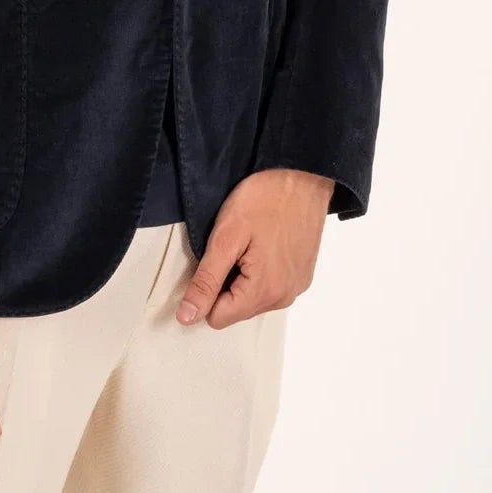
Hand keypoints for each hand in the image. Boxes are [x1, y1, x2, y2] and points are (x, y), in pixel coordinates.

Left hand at [175, 168, 334, 326]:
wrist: (304, 174)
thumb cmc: (265, 198)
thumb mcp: (226, 237)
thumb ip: (206, 281)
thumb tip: (187, 316)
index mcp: (264, 292)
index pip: (218, 318)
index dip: (205, 291)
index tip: (209, 260)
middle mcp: (284, 297)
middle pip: (237, 310)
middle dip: (224, 283)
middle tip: (229, 246)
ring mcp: (297, 286)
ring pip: (253, 299)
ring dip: (242, 277)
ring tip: (247, 242)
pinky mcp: (303, 274)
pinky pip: (272, 286)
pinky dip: (260, 271)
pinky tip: (262, 243)